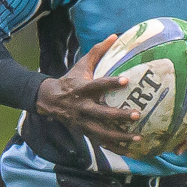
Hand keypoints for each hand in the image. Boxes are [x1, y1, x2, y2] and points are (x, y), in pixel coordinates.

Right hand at [35, 34, 134, 152]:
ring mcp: (83, 122)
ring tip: (138, 138)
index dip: (111, 83)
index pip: (97, 85)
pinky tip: (131, 151)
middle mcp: (82, 107)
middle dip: (118, 115)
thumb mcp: (81, 66)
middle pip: (100, 113)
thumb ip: (98, 51)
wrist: (48, 100)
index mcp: (81, 89)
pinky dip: (116, 148)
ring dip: (120, 137)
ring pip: (102, 132)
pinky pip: (102, 143)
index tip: (126, 80)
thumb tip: (115, 35)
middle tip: (136, 114)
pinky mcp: (85, 133)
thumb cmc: (71, 81)